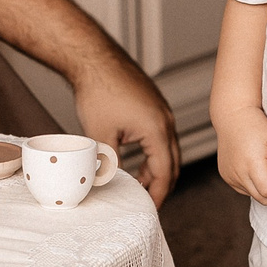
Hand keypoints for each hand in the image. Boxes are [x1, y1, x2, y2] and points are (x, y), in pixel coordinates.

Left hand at [72, 55, 180, 205]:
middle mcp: (165, 120)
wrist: (94, 58)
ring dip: (157, 169)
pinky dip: (153, 153)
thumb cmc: (98, 89)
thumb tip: (107, 184)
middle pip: (173, 163)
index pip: (164, 173)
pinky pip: (160, 135)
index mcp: (157, 130)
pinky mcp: (153, 105)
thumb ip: (108, 163)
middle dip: (161, 185)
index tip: (148, 208)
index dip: (157, 194)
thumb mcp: (100, 135)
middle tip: (148, 201)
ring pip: (167, 149)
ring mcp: (161, 111)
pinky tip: (137, 160)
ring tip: (139, 184)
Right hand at [213, 105, 266, 204]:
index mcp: (251, 164)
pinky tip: (260, 171)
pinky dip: (256, 186)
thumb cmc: (256, 126)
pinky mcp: (226, 177)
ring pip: (254, 195)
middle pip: (262, 199)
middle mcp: (237, 174)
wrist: (233, 116)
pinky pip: (246, 189)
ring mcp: (230, 177)